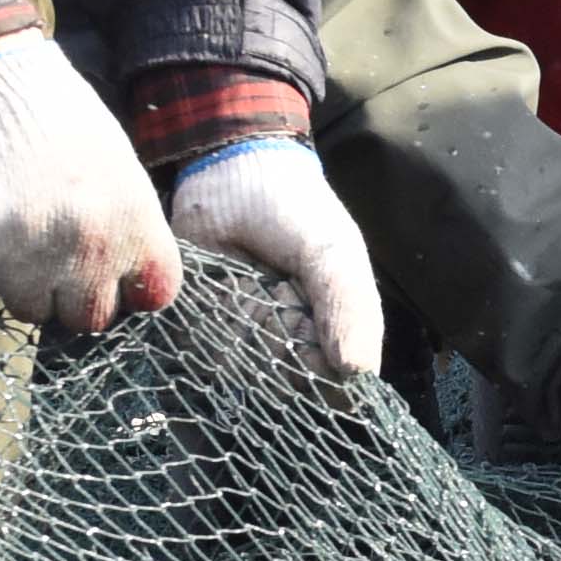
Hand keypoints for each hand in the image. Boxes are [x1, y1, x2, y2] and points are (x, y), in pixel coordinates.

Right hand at [0, 28, 176, 335]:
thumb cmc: (58, 117)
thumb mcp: (119, 167)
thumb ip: (128, 228)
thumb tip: (127, 282)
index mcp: (135, 222)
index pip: (155, 295)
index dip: (129, 288)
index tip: (110, 275)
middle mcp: (91, 246)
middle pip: (89, 317)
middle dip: (69, 294)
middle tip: (50, 256)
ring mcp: (33, 254)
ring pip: (28, 309)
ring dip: (19, 281)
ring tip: (13, 230)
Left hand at [163, 128, 388, 382]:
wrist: (230, 171)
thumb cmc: (296, 210)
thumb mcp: (334, 254)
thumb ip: (350, 309)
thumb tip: (357, 373)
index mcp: (335, 331)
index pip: (337, 389)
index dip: (323, 369)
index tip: (310, 324)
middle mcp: (292, 345)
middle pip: (288, 386)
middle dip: (281, 340)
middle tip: (279, 287)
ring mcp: (246, 340)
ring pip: (246, 371)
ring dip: (247, 328)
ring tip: (252, 279)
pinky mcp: (203, 328)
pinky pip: (205, 351)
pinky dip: (214, 321)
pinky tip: (224, 283)